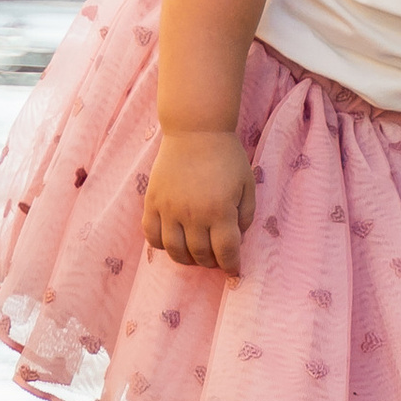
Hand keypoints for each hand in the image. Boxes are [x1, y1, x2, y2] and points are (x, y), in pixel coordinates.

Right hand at [143, 129, 256, 272]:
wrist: (195, 130)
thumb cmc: (227, 156)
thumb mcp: (248, 184)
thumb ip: (245, 216)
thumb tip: (237, 240)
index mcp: (220, 211)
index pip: (226, 252)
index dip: (231, 266)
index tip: (233, 270)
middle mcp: (193, 214)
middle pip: (200, 254)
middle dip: (211, 263)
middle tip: (216, 259)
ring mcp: (169, 209)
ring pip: (174, 251)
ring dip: (187, 259)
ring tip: (195, 255)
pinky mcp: (152, 202)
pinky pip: (152, 235)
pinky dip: (161, 245)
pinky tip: (172, 241)